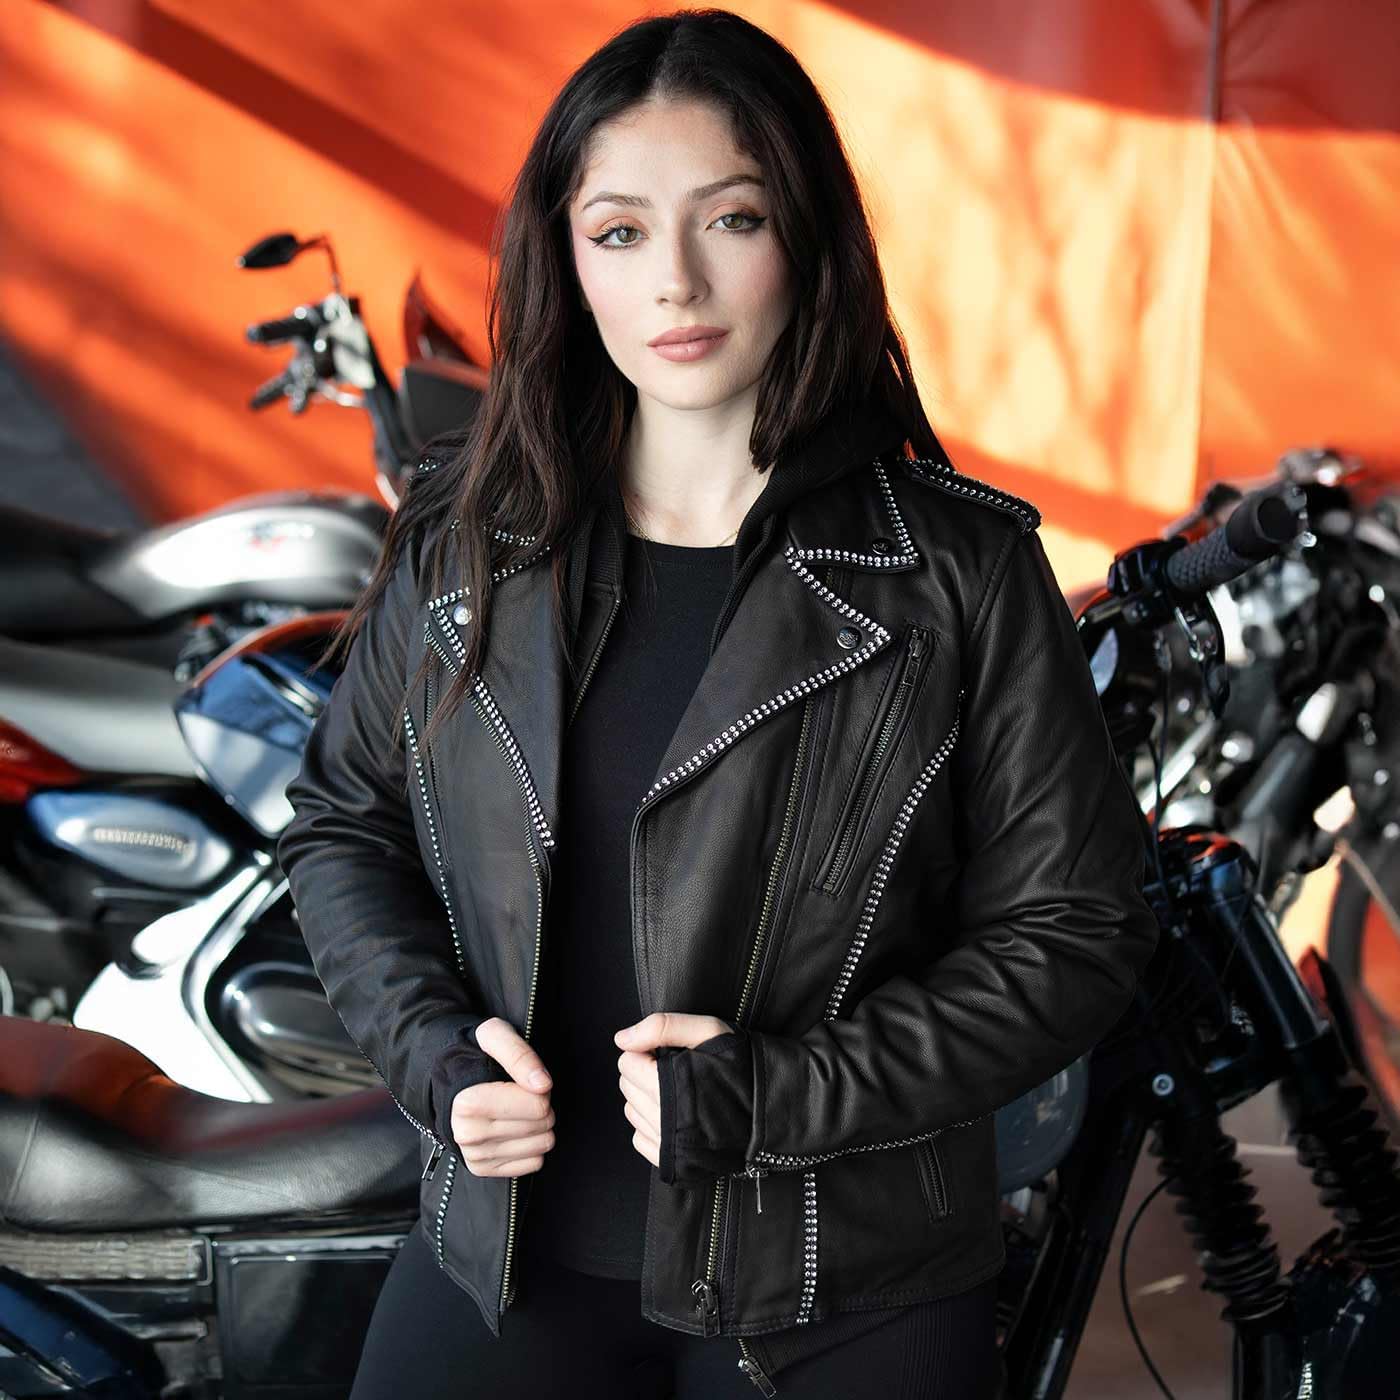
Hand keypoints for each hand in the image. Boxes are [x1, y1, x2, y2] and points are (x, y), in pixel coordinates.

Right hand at [451, 1016, 555, 1178]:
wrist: (451, 1082)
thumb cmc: (476, 1055)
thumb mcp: (494, 1036)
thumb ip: (519, 1054)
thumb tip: (543, 1085)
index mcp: (467, 1103)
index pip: (538, 1106)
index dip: (538, 1087)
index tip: (522, 1079)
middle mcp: (468, 1135)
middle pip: (542, 1124)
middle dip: (540, 1104)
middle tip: (520, 1093)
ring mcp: (476, 1156)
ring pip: (543, 1145)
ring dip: (539, 1125)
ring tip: (516, 1109)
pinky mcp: (485, 1170)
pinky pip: (535, 1162)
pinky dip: (532, 1145)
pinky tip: (515, 1129)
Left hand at [613, 1012, 734, 1168]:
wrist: (772, 1110)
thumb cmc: (741, 1064)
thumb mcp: (709, 1030)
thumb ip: (662, 1027)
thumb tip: (621, 1039)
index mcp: (672, 1085)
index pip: (627, 1062)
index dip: (646, 1050)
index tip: (668, 1051)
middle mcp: (666, 1120)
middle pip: (627, 1087)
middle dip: (643, 1072)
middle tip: (674, 1068)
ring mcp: (670, 1146)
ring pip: (631, 1113)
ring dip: (646, 1097)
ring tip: (677, 1089)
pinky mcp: (675, 1164)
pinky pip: (640, 1140)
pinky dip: (650, 1125)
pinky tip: (674, 1113)